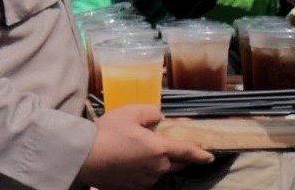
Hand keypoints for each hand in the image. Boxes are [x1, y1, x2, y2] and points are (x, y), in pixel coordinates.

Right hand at [76, 105, 213, 189]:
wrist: (84, 157)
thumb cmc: (108, 133)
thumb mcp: (130, 113)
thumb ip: (150, 112)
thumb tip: (159, 117)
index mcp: (159, 149)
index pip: (187, 152)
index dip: (201, 154)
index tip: (210, 157)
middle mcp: (156, 168)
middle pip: (177, 164)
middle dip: (181, 158)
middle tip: (179, 150)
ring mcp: (144, 181)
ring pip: (160, 171)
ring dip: (160, 163)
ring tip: (145, 152)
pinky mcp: (132, 188)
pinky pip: (146, 178)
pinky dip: (146, 170)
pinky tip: (133, 162)